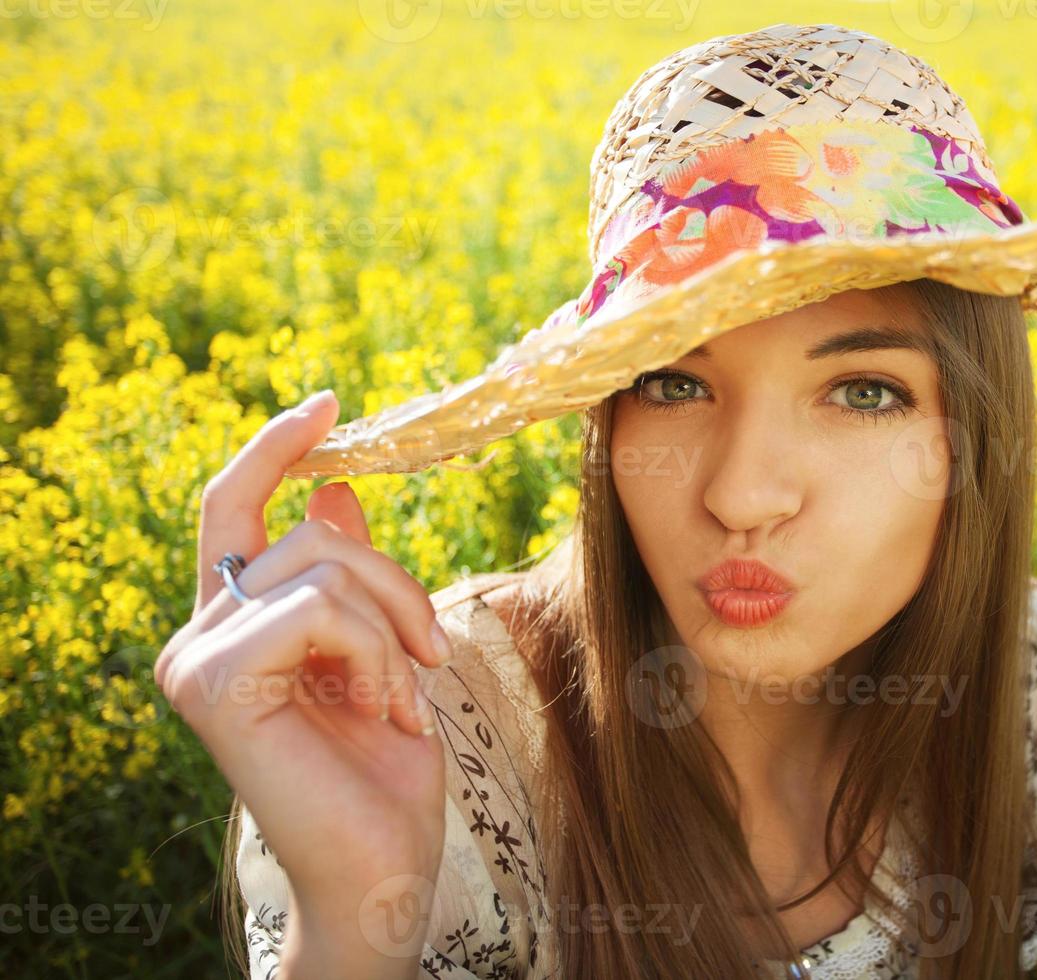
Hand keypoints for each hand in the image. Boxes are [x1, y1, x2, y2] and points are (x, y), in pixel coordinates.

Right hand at [155, 390, 448, 970]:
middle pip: (311, 530)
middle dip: (398, 581)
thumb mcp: (382, 651)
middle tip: (432, 655)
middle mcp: (200, 636)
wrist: (383, 866)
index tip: (331, 403)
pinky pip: (323, 610)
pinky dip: (379, 653)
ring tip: (407, 694)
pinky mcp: (215, 683)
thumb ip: (349, 578)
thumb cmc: (386, 768)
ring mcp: (197, 659)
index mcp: (236, 625)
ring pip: (325, 562)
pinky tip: (385, 711)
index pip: (234, 507)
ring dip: (398, 623)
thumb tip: (337, 487)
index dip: (276, 448)